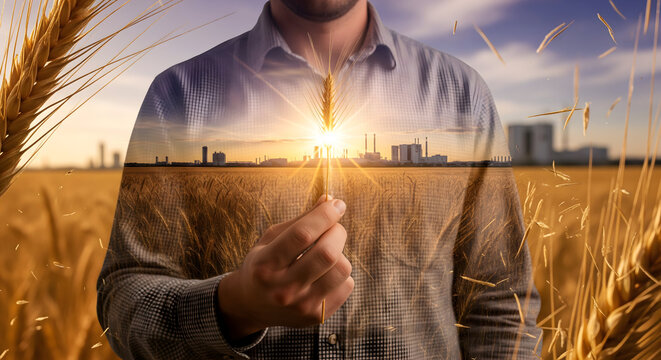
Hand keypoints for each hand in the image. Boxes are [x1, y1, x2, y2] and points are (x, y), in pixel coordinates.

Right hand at [217, 195, 352, 340]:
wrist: (251, 305)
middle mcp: (282, 289)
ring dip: (340, 253)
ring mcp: (300, 306)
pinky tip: (325, 273)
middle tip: (333, 228)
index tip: (337, 204)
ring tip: (326, 253)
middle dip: (337, 232)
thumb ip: (300, 221)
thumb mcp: (272, 239)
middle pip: (327, 253)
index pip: (302, 235)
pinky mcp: (316, 317)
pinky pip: (347, 285)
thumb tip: (329, 200)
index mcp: (265, 265)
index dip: (325, 215)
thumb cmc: (264, 265)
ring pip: (342, 269)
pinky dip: (341, 274)